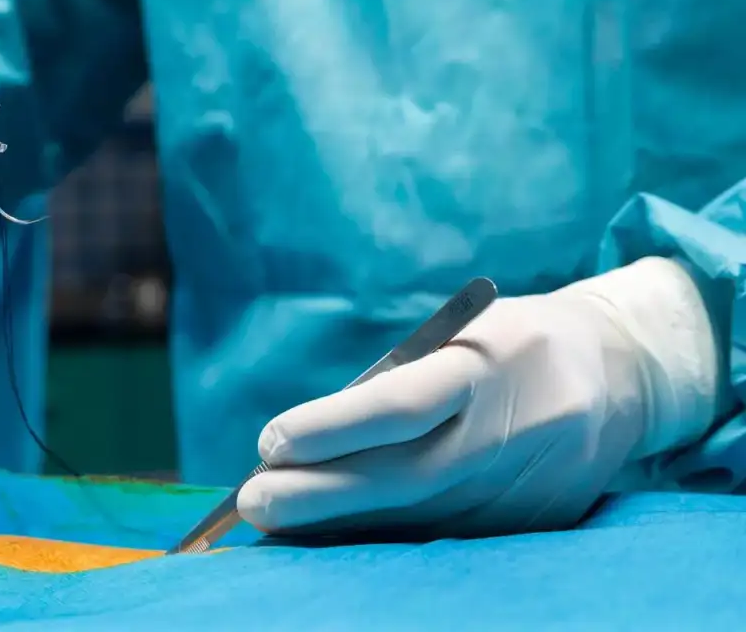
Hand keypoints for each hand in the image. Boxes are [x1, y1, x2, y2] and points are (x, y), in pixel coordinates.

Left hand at [238, 258, 719, 538]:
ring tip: (275, 517)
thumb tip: (310, 442)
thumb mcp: (462, 334)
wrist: (617, 374)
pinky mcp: (534, 521)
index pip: (400, 405)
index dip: (331, 429)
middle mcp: (510, 433)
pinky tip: (333, 535)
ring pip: (418, 517)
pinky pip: (445, 535)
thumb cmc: (510, 343)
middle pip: (402, 477)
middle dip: (319, 495)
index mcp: (490, 366)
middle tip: (252, 500)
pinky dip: (384, 536)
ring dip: (340, 523)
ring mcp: (526, 486)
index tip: (270, 442)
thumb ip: (398, 382)